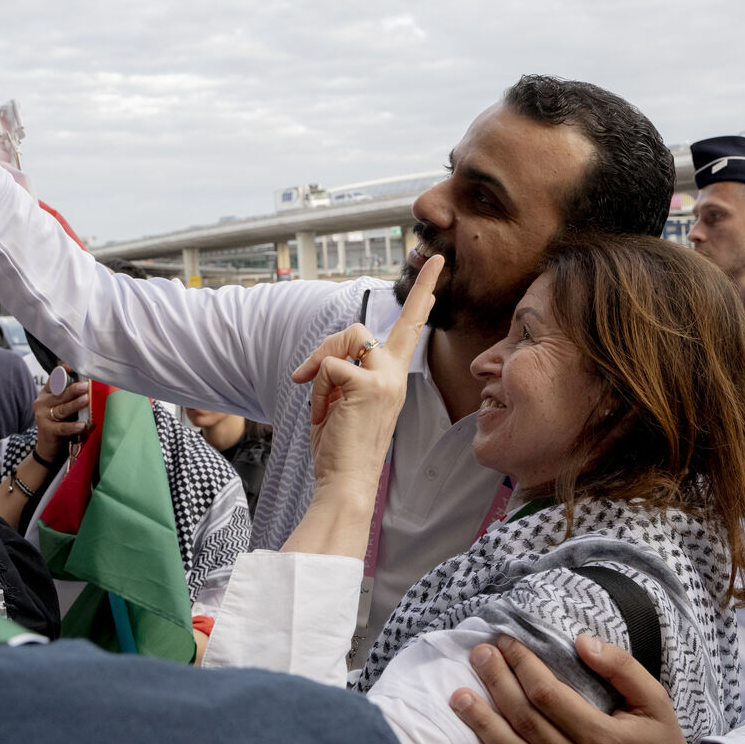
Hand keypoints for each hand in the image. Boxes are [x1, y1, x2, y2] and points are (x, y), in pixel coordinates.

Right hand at [33, 380, 90, 461]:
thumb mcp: (65, 407)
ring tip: (86, 399)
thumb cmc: (61, 422)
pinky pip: (62, 427)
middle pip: (60, 394)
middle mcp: (42, 402)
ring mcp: (42, 416)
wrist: (49, 447)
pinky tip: (82, 425)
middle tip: (86, 385)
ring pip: (62, 409)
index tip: (74, 368)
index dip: (63, 372)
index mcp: (46, 393)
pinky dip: (73, 426)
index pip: (54, 379)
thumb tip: (92, 385)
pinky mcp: (47, 430)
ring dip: (75, 404)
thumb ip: (72, 397)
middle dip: (73, 389)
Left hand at [290, 255, 442, 497]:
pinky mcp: (368, 385)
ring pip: (344, 340)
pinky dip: (317, 386)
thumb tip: (325, 358)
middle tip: (307, 379)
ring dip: (320, 367)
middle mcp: (394, 374)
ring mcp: (385, 378)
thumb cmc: (341, 448)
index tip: (437, 260)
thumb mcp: (342, 400)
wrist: (346, 483)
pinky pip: (328, 364)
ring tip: (321, 404)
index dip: (423, 291)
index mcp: (392, 377)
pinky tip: (325, 412)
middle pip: (359, 329)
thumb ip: (342, 370)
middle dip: (328, 346)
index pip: (412, 326)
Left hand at [449, 634, 713, 743]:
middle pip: (525, 720)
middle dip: (497, 683)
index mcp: (602, 737)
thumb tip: (584, 641)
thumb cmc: (659, 743)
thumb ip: (623, 669)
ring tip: (458, 697)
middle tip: (479, 654)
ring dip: (483, 725)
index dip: (523, 665)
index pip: (548, 694)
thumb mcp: (655, 701)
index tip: (508, 641)